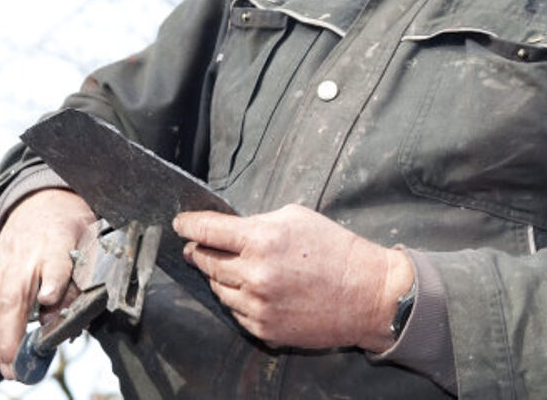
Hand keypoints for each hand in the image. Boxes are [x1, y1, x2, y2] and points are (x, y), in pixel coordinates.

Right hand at [0, 189, 95, 378]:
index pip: (55, 260)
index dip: (52, 281)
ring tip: (4, 364)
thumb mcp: (89, 248)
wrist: (44, 202)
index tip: (49, 300)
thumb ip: (78, 282)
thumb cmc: (70, 232)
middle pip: (14, 293)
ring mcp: (1, 259)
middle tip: (18, 367)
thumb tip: (62, 320)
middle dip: (12, 334)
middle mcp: (25, 252)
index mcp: (58, 241)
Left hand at [173, 203, 413, 352]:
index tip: (180, 224)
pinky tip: (253, 290)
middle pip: (206, 261)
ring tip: (233, 268)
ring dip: (220, 276)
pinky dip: (238, 299)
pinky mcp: (264, 328)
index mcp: (261, 240)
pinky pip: (236, 311)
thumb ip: (257, 222)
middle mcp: (254, 274)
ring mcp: (257, 305)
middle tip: (198, 246)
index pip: (207, 230)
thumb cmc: (334, 250)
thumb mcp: (295, 218)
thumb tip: (228, 229)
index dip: (188, 225)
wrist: (366, 295)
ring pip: (218, 288)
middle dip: (199, 251)